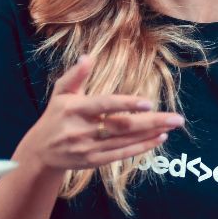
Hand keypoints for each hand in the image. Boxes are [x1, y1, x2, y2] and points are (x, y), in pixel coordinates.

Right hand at [11, 56, 184, 173]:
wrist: (40, 151)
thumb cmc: (56, 116)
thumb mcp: (61, 93)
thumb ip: (75, 75)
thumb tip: (87, 57)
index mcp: (74, 109)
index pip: (104, 105)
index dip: (126, 104)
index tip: (148, 101)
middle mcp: (82, 130)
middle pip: (122, 125)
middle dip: (152, 121)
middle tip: (177, 118)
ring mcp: (88, 148)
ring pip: (125, 141)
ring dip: (151, 133)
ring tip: (172, 126)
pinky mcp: (93, 161)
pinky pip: (122, 154)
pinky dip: (142, 147)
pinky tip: (158, 138)